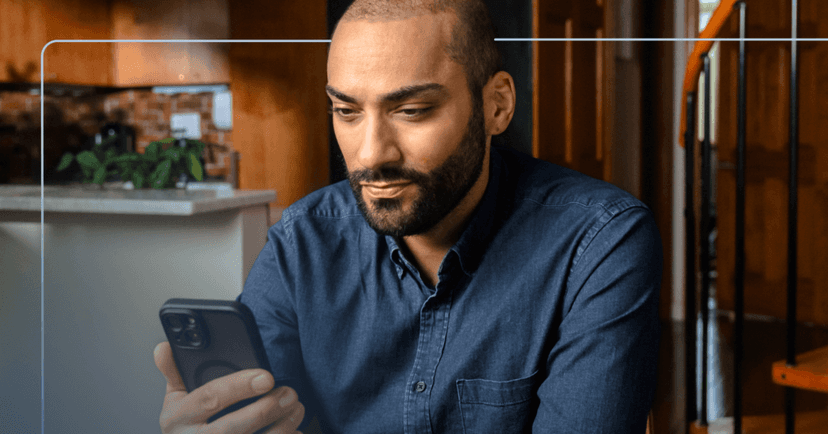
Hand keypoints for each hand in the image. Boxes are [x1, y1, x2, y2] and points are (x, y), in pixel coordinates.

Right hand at [154, 342, 304, 433]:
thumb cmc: (188, 424)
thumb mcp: (176, 399)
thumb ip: (175, 372)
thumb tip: (163, 347)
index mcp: (176, 418)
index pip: (209, 398)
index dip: (239, 386)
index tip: (267, 376)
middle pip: (231, 427)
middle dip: (265, 409)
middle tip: (290, 393)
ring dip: (280, 428)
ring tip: (296, 409)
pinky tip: (294, 433)